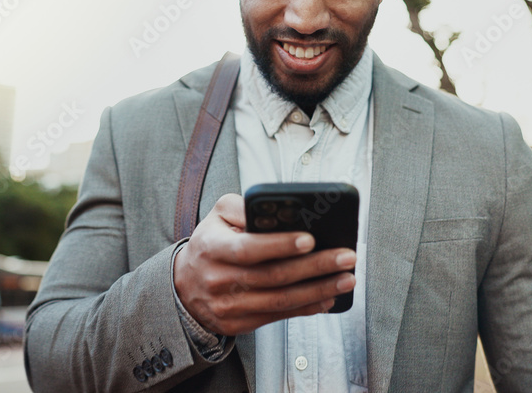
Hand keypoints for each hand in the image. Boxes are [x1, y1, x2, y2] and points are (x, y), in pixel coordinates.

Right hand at [173, 193, 356, 335]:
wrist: (185, 285)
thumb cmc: (210, 244)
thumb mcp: (217, 216)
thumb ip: (244, 207)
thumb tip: (281, 210)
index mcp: (212, 247)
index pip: (248, 248)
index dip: (280, 245)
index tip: (310, 239)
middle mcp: (219, 279)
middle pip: (273, 276)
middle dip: (315, 267)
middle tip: (345, 257)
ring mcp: (228, 306)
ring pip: (280, 300)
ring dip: (319, 290)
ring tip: (345, 278)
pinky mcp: (238, 324)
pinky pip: (278, 316)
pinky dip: (306, 308)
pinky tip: (327, 297)